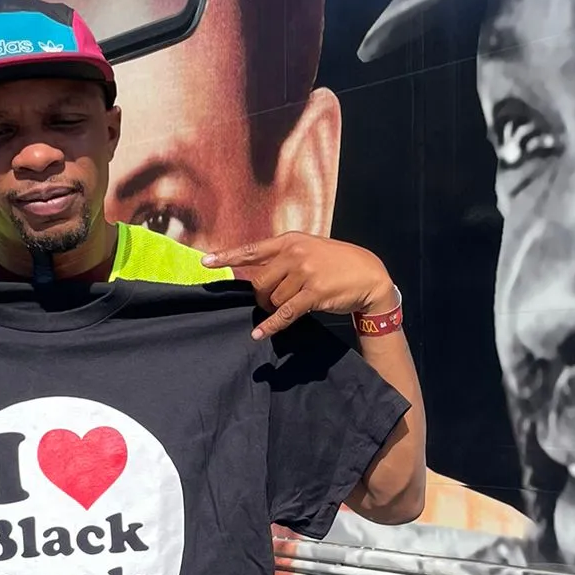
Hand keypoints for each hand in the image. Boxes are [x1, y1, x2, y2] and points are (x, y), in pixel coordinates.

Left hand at [201, 232, 397, 340]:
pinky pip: (285, 312)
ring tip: (288, 307)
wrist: (369, 274)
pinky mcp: (314, 294)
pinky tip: (260, 333)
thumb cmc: (335, 263)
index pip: (253, 250)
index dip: (227, 257)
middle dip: (261, 297)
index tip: (206, 263)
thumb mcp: (309, 250)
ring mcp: (305, 273)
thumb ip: (284, 258)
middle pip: (259, 282)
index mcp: (290, 241)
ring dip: (274, 309)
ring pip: (273, 298)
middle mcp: (295, 254)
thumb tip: (256, 275)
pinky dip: (271, 325)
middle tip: (270, 303)